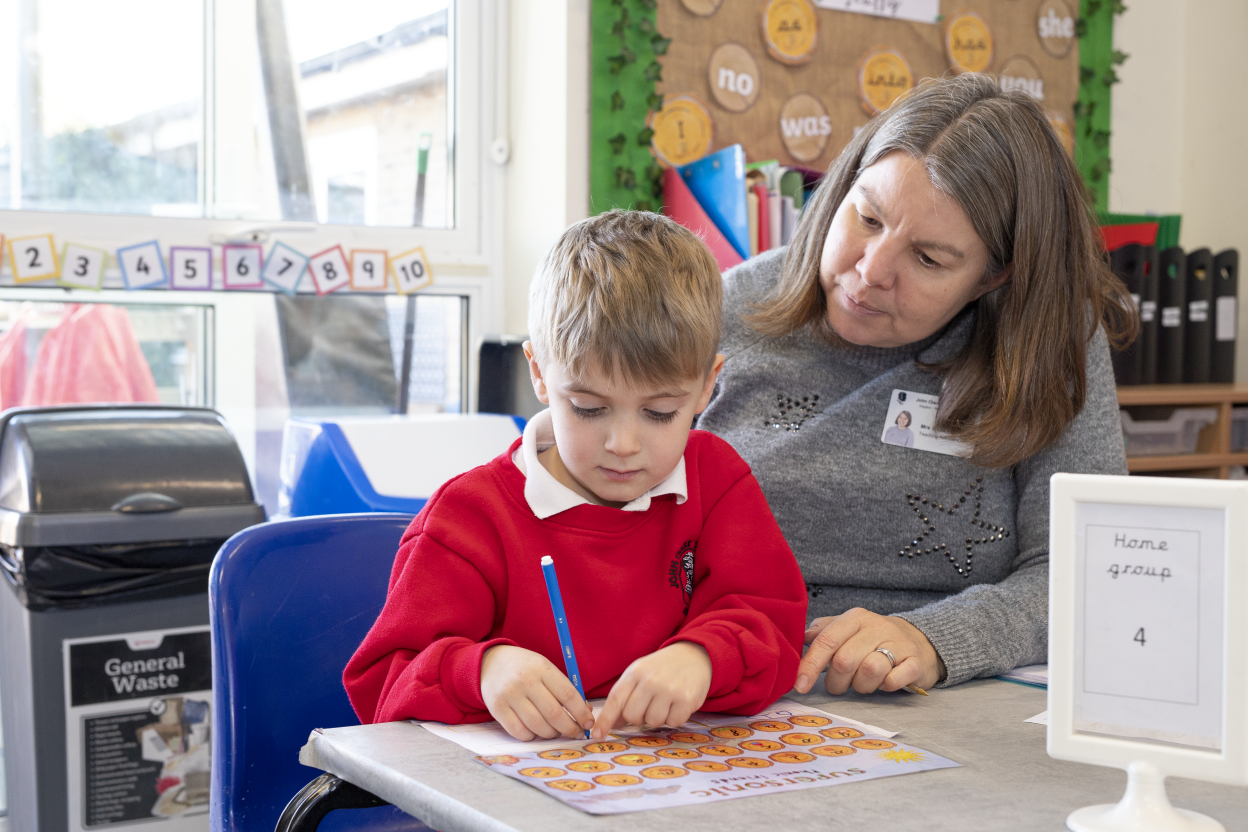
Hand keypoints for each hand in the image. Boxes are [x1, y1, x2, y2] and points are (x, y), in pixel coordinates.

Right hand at [480, 645, 594, 740]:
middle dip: (570, 728)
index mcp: (542, 668)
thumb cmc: (525, 668)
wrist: (490, 663)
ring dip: (552, 734)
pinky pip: (520, 733)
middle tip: (577, 733)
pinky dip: (533, 736)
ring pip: (538, 726)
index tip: (589, 723)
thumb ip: (564, 689)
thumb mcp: (545, 668)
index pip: (567, 694)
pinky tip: (536, 731)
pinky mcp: (497, 710)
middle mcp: (525, 681)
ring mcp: (509, 696)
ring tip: (556, 731)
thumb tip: (586, 713)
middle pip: (554, 714)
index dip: (581, 712)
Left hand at [591, 642, 711, 739]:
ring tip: (665, 701)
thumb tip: (613, 724)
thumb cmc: (663, 668)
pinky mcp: (686, 700)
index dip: (605, 719)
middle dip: (638, 717)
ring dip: (658, 717)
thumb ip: (626, 696)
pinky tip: (678, 703)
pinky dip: (674, 718)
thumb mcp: (641, 674)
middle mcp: (651, 680)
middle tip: (649, 705)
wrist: (695, 655)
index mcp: (635, 672)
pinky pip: (673, 723)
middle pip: (632, 716)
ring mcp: (669, 690)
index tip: (597, 735)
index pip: (615, 699)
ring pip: (652, 722)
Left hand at [793, 609, 945, 694]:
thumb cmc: (874, 638)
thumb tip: (802, 638)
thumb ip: (824, 631)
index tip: (800, 685)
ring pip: (869, 671)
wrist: (919, 639)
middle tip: (839, 685)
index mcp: (855, 618)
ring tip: (864, 682)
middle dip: (836, 682)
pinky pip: (894, 681)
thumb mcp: (848, 628)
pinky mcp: (915, 662)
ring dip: (861, 685)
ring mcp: (898, 644)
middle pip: (845, 660)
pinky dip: (886, 686)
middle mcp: (876, 627)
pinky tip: (885, 682)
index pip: (827, 640)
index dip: (810, 665)